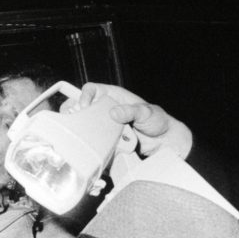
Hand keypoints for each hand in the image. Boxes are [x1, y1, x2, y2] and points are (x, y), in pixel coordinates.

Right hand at [65, 82, 193, 158]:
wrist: (163, 142)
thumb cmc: (156, 120)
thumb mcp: (146, 112)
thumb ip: (131, 111)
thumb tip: (114, 112)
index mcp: (113, 96)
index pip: (91, 90)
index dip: (84, 96)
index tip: (85, 107)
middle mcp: (105, 110)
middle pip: (81, 107)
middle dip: (75, 114)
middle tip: (77, 123)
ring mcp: (104, 126)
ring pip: (84, 126)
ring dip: (83, 131)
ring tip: (84, 137)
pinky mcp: (106, 140)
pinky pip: (93, 141)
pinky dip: (91, 145)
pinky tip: (93, 148)